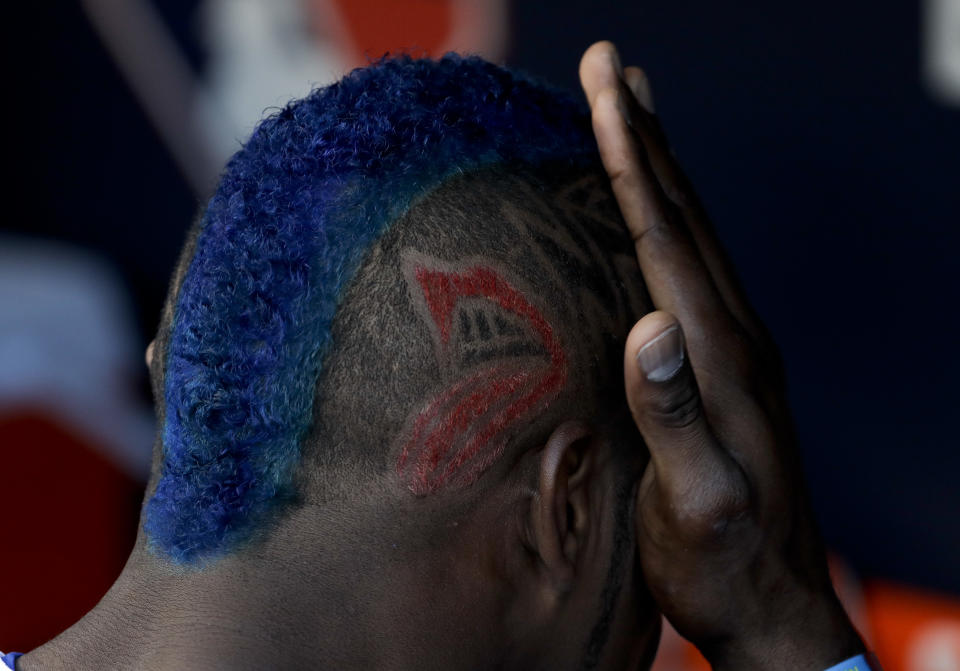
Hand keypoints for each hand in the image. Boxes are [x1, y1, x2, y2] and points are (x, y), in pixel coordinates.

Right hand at [579, 41, 866, 669]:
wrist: (772, 603)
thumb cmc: (721, 562)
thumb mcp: (695, 503)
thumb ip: (673, 417)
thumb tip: (650, 327)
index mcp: (719, 357)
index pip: (667, 240)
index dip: (632, 165)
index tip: (603, 94)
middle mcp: (732, 336)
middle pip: (683, 215)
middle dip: (643, 135)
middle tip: (609, 63)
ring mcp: (733, 348)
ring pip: (691, 233)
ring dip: (659, 166)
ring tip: (631, 111)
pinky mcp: (723, 366)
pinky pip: (691, 268)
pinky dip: (667, 218)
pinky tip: (653, 214)